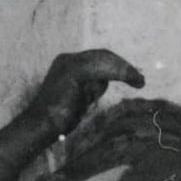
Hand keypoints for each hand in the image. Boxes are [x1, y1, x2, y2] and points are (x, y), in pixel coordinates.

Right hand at [28, 48, 143, 136]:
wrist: (40, 125)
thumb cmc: (58, 118)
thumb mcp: (79, 98)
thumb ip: (90, 88)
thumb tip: (106, 82)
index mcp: (68, 63)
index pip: (98, 58)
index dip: (117, 65)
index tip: (133, 77)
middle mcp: (67, 59)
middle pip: (103, 55)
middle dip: (123, 65)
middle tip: (139, 79)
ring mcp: (69, 63)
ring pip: (104, 60)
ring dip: (124, 69)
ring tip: (139, 81)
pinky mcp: (72, 71)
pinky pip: (101, 68)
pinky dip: (118, 72)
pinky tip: (130, 79)